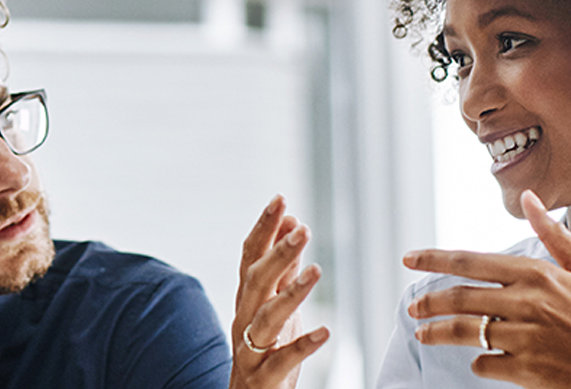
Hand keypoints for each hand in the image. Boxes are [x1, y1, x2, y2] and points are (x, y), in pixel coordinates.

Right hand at [229, 195, 328, 388]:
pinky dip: (303, 344)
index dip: (263, 228)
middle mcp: (245, 319)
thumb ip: (282, 268)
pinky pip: (283, 359)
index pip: (250, 256)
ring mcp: (251, 348)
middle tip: (301, 229)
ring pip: (267, 317)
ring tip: (315, 271)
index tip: (281, 200)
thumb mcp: (273, 304)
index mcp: (247, 299)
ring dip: (291, 292)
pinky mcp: (264, 376)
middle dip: (277, 253)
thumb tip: (291, 225)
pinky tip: (325, 332)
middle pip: (256, 280)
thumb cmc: (263, 349)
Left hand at [400, 191, 570, 388]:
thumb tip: (529, 196)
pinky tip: (481, 361)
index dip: (435, 259)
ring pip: (466, 332)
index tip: (409, 258)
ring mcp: (527, 338)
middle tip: (412, 308)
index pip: (472, 262)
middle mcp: (530, 303)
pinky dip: (479, 362)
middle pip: (460, 297)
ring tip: (423, 334)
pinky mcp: (528, 371)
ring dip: (438, 333)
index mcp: (541, 274)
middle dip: (429, 302)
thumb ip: (554, 235)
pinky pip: (485, 364)